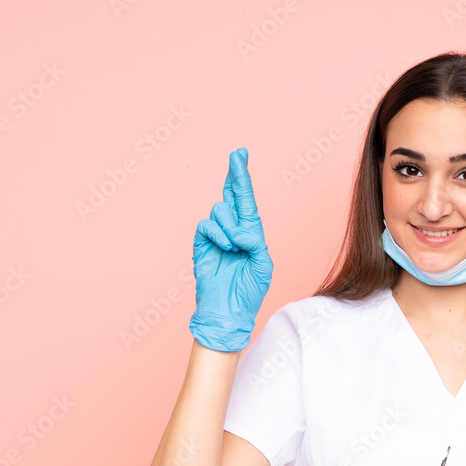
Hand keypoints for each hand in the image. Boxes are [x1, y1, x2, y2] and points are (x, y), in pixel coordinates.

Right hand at [189, 148, 273, 351]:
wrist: (229, 311)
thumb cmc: (249, 291)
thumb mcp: (263, 265)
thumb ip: (255, 242)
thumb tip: (239, 229)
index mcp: (250, 232)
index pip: (246, 200)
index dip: (242, 177)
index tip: (241, 154)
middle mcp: (233, 230)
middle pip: (231, 195)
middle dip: (236, 174)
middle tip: (238, 154)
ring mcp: (216, 236)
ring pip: (220, 210)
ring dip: (230, 226)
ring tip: (235, 247)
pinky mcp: (201, 244)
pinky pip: (206, 226)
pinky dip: (218, 234)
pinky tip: (226, 247)